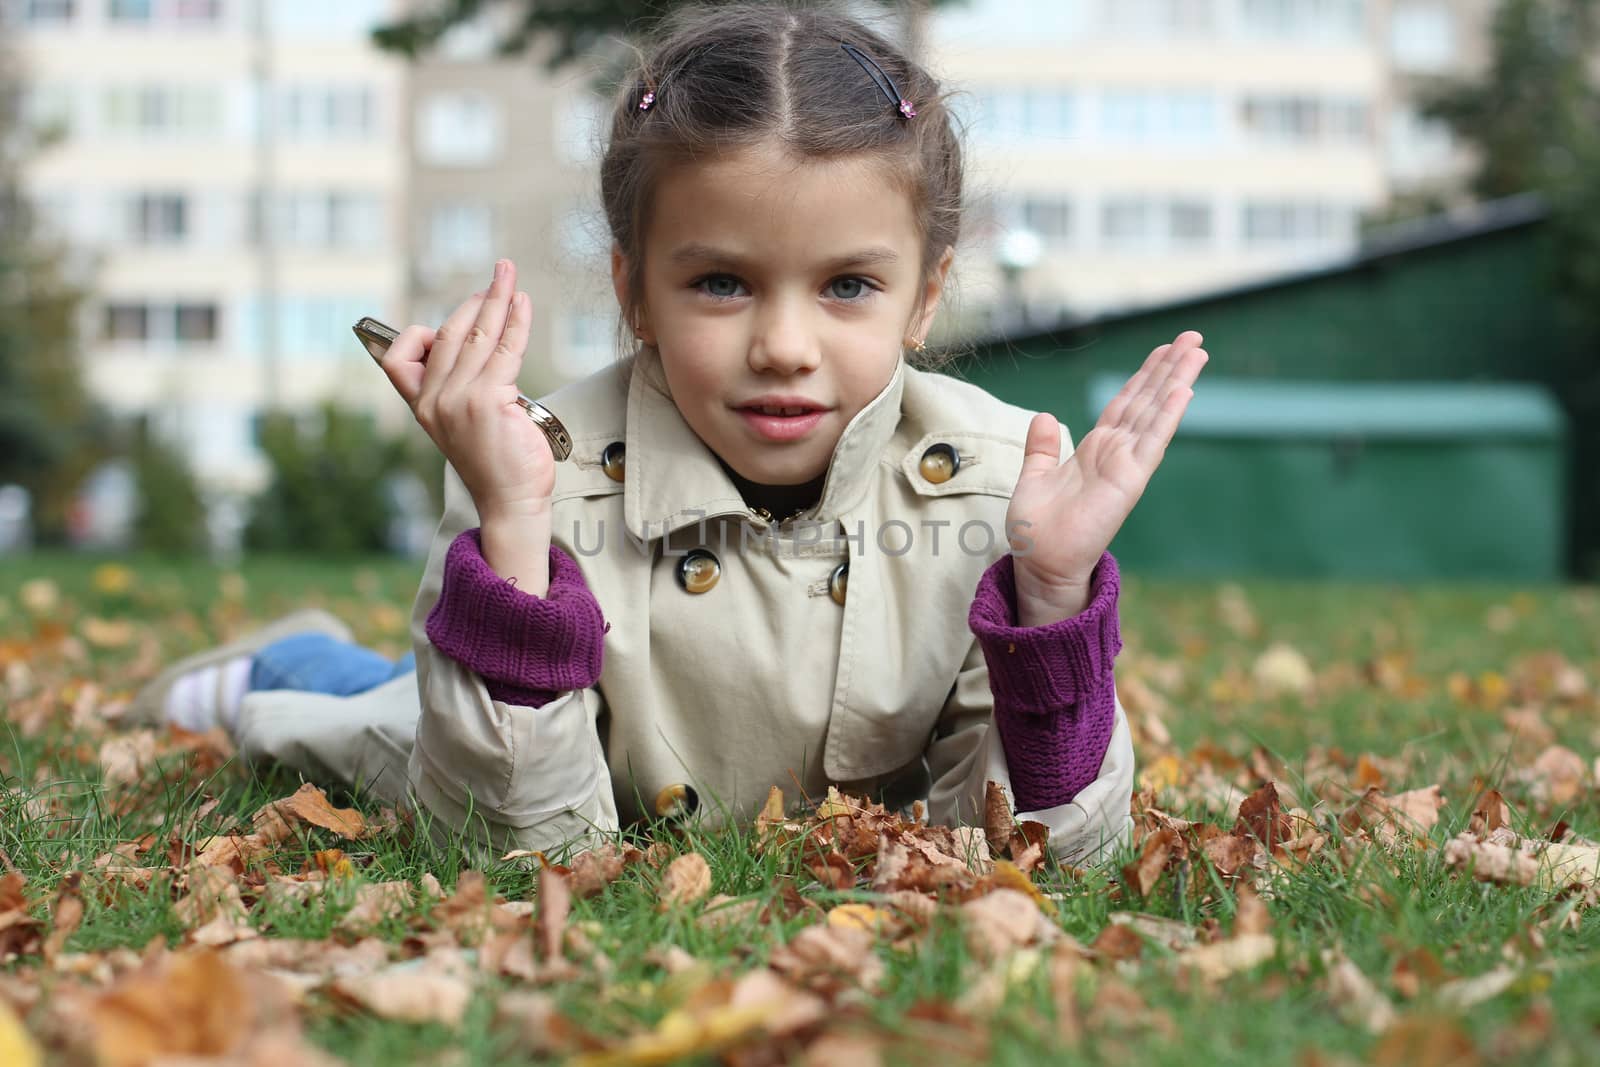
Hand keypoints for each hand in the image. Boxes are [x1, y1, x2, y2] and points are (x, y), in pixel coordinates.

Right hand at [379, 259, 555, 521]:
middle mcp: (434, 402)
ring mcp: (459, 401)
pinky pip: (504, 350)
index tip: (455, 317)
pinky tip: (522, 305)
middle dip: (475, 299)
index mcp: (422, 407)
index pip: (401, 359)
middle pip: (449, 334)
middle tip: (499, 274)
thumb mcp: (464, 424)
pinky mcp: (488, 402)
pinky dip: (516, 323)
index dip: (421, 333)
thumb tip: (479, 344)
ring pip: (477, 336)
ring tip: (510, 275)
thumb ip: (460, 389)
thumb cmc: (497, 463)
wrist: (512, 502)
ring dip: (497, 299)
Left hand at [1006, 331, 1207, 626]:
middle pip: (1147, 400)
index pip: (1125, 402)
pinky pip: (1151, 443)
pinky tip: (1183, 392)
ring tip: (1198, 352)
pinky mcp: (1129, 480)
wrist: (1040, 561)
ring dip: (1177, 382)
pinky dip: (1167, 417)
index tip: (1164, 349)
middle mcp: (1116, 452)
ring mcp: (1126, 465)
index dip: (1144, 375)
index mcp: (1096, 449)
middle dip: (1169, 368)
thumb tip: (1044, 416)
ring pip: (1155, 413)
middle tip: (1193, 337)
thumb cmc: (1038, 528)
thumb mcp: (1034, 476)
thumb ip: (1042, 447)